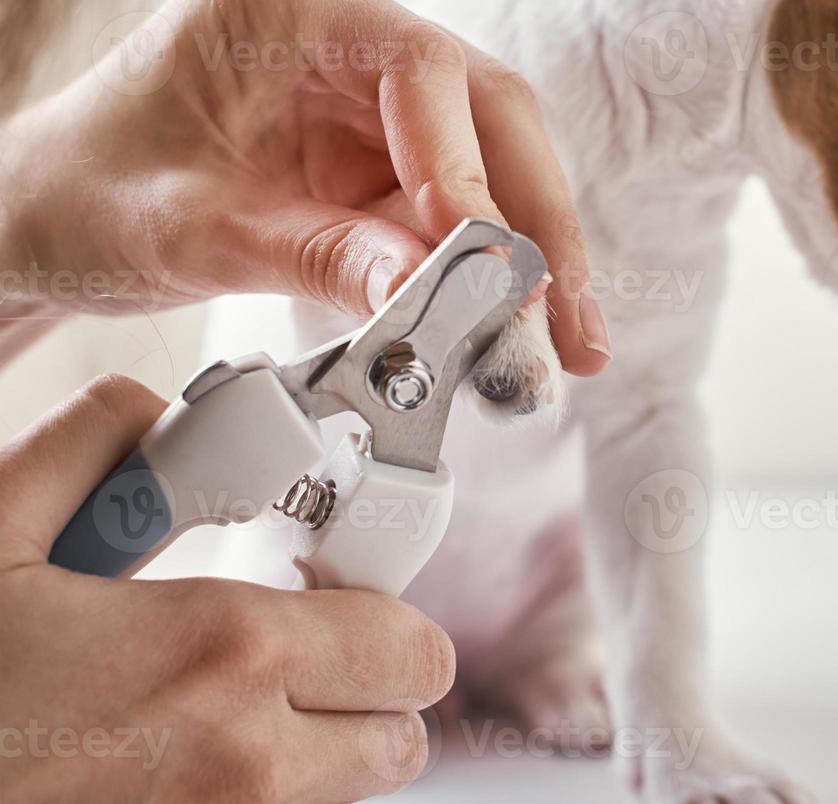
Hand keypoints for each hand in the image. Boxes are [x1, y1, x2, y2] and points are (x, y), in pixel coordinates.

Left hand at [0, 0, 609, 374]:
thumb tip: (440, 299)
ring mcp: (365, 84)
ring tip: (561, 341)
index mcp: (282, 2)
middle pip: (486, 107)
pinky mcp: (376, 141)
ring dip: (527, 252)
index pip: (422, 68)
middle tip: (573, 322)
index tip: (490, 267)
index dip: (470, 168)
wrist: (41, 217)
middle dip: (536, 220)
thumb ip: (323, 257)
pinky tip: (509, 322)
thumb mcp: (193, 234)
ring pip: (490, 154)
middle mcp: (341, 26)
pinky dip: (483, 265)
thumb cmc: (82, 198)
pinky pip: (455, 195)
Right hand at [0, 376, 455, 800]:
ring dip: (319, 738)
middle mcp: (245, 765)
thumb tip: (150, 413)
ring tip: (223, 693)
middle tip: (295, 640)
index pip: (411, 646)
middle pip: (402, 734)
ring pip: (345, 789)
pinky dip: (259, 785)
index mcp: (221, 656)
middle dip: (370, 681)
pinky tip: (173, 745)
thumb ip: (84, 445)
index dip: (380, 606)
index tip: (327, 583)